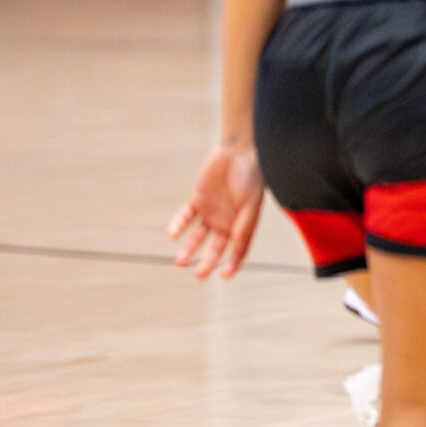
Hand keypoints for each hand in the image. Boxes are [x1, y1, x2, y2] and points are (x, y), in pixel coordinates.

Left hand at [168, 139, 265, 279]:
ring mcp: (211, 212)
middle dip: (207, 262)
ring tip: (180, 261)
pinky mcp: (197, 200)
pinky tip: (173, 234)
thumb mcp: (251, 201)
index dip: (233, 264)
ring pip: (198, 236)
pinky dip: (179, 225)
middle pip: (216, 248)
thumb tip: (237, 242)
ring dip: (189, 248)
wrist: (238, 150)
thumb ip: (244, 222)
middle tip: (198, 275)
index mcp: (243, 224)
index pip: (238, 250)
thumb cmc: (252, 175)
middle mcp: (227, 222)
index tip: (225, 276)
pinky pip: (186, 216)